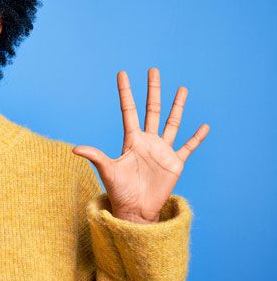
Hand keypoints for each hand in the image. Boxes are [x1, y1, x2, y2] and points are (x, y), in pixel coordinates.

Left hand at [72, 68, 209, 223]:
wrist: (135, 210)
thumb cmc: (119, 191)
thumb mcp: (107, 171)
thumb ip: (95, 156)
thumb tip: (75, 149)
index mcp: (131, 140)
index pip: (128, 110)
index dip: (126, 92)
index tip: (122, 73)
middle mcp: (147, 141)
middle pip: (151, 110)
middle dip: (153, 90)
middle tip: (153, 70)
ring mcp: (162, 151)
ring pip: (172, 123)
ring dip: (177, 106)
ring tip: (182, 88)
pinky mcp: (175, 163)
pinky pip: (188, 147)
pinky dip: (196, 137)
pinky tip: (204, 126)